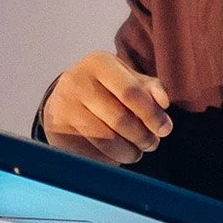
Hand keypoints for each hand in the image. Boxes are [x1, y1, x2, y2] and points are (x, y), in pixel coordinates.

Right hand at [41, 51, 173, 164]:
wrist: (63, 99)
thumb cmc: (106, 89)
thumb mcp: (128, 79)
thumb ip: (150, 88)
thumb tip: (164, 103)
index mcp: (98, 63)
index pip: (131, 92)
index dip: (152, 114)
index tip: (165, 130)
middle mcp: (76, 82)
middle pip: (120, 119)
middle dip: (143, 137)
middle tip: (151, 144)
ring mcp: (63, 108)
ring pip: (106, 141)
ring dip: (129, 152)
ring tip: (136, 152)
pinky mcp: (56, 132)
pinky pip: (91, 154)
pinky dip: (109, 160)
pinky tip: (114, 155)